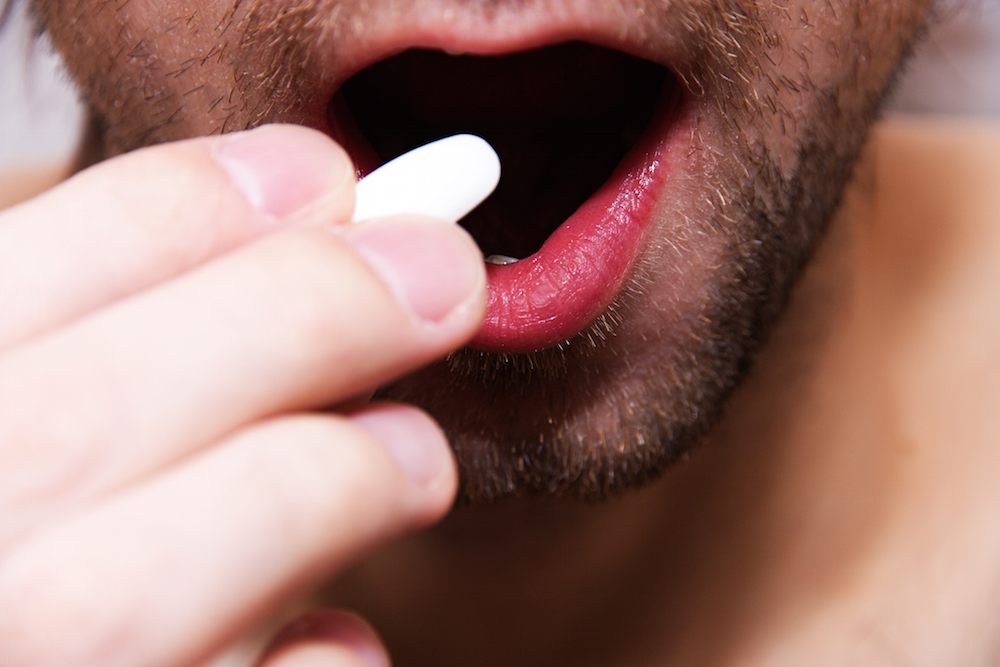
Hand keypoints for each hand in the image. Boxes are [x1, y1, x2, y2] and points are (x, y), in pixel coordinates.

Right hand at [0, 125, 486, 666]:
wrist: (51, 648)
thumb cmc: (59, 522)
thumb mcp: (52, 400)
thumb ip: (135, 341)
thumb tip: (329, 233)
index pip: (2, 284)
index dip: (183, 209)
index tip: (323, 172)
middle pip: (83, 425)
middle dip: (299, 314)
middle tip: (444, 269)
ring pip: (138, 595)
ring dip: (329, 484)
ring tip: (413, 456)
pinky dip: (316, 659)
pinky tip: (328, 629)